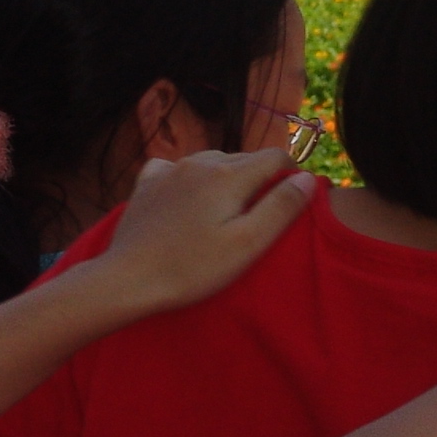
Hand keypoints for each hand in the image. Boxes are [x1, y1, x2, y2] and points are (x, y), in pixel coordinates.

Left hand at [96, 149, 316, 315]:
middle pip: (244, 158)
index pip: (275, 157)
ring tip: (226, 211)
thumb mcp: (248, 244)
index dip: (291, 174)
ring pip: (213, 161)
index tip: (291, 200)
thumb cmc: (194, 268)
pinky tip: (189, 197)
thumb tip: (308, 178)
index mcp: (229, 176)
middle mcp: (200, 163)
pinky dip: (192, 177)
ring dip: (228, 177)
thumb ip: (281, 207)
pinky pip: (179, 167)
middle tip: (259, 216)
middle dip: (260, 178)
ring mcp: (170, 170)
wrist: (129, 279)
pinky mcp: (148, 183)